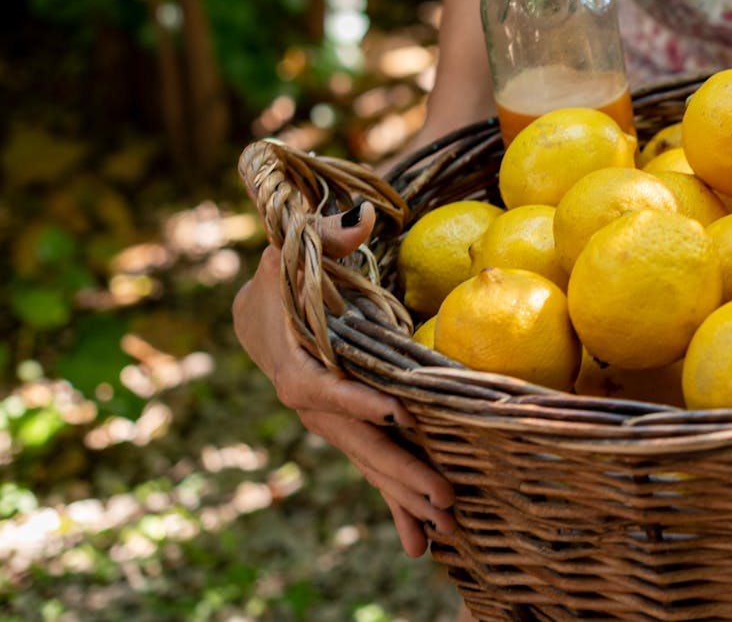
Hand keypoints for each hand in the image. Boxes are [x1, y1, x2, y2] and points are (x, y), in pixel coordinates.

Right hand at [232, 203, 457, 556]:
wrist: (261, 306)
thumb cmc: (288, 268)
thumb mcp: (296, 244)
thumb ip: (326, 235)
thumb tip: (362, 221)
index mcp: (294, 359)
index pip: (320, 387)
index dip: (353, 400)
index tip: (394, 412)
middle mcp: (311, 400)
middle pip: (353, 441)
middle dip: (396, 469)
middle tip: (441, 495)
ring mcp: (329, 420)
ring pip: (366, 463)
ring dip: (400, 497)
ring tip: (439, 531)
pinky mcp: (348, 428)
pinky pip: (372, 467)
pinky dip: (394, 502)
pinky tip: (425, 539)